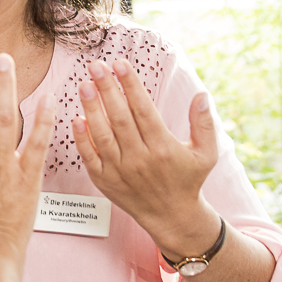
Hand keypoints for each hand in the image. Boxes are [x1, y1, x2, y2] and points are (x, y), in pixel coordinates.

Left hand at [71, 58, 221, 255]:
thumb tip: (202, 94)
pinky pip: (90, 158)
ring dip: (92, 108)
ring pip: (102, 135)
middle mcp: (140, 158)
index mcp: (163, 148)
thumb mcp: (206, 153)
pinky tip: (75, 118)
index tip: (120, 64)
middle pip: (120, 118)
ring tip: (84, 84)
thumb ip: (204, 123)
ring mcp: (120, 171)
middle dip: (107, 89)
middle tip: (96, 65)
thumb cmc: (188, 180)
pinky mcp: (105, 182)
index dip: (131, 85)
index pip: (143, 110)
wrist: (171, 217)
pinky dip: (81, 139)